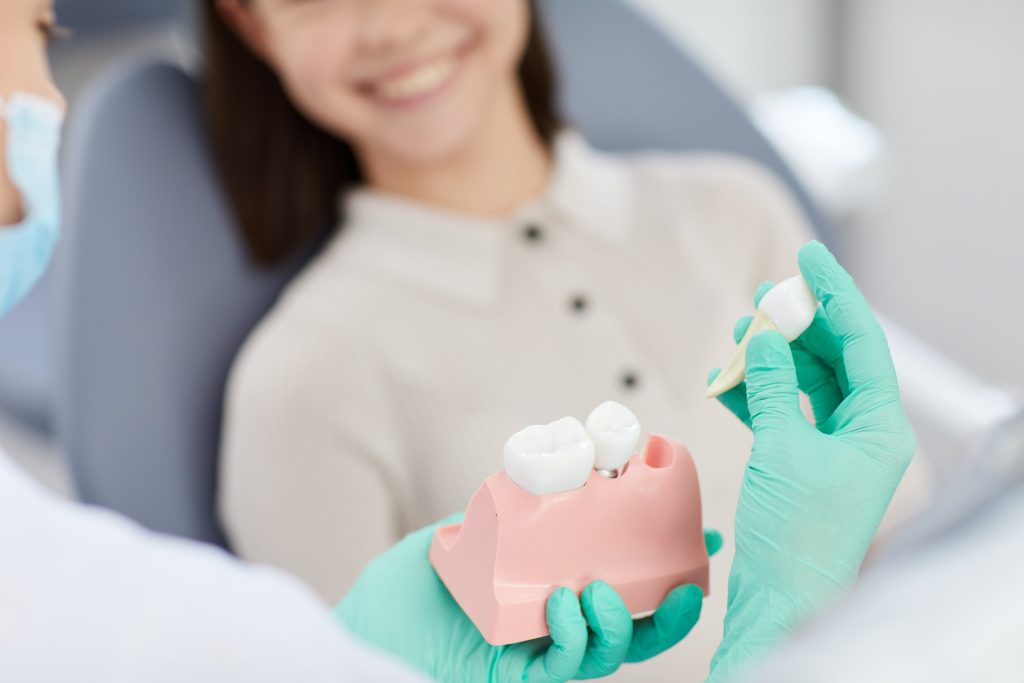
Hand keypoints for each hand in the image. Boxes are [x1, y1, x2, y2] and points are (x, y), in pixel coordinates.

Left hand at [336, 515, 722, 681]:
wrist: (363, 625)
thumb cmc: (407, 584)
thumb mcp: (468, 529)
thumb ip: (510, 508)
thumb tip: (555, 472)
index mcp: (550, 590)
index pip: (620, 580)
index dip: (664, 564)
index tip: (703, 535)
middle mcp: (553, 627)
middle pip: (632, 627)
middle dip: (673, 609)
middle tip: (691, 583)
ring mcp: (538, 655)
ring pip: (610, 654)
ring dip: (620, 621)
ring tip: (598, 589)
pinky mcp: (518, 679)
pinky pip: (567, 669)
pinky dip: (578, 637)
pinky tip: (565, 607)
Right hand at [706, 241, 914, 681]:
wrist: (781, 597)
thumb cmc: (796, 534)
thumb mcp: (782, 448)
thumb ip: (772, 387)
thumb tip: (761, 339)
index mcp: (879, 427)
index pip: (861, 342)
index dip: (835, 294)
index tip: (809, 255)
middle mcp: (863, 433)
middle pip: (834, 357)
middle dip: (798, 323)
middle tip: (766, 292)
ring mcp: (831, 447)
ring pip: (804, 382)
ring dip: (771, 357)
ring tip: (739, 328)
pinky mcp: (800, 461)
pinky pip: (782, 410)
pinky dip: (754, 393)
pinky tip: (727, 378)